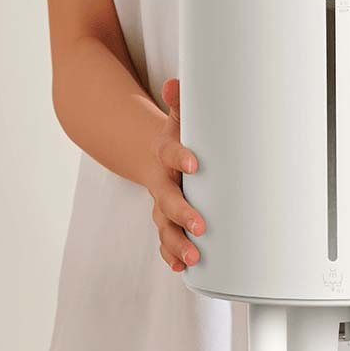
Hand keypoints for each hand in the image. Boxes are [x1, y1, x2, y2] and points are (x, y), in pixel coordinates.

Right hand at [147, 79, 205, 271]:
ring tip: (193, 257)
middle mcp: (162, 182)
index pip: (171, 153)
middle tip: (200, 226)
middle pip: (168, 200)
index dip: (181, 157)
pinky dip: (171, 254)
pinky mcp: (166, 220)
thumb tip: (175, 83)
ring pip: (165, 226)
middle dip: (183, 213)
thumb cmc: (177, 138)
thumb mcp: (178, 119)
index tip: (194, 162)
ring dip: (177, 243)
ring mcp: (162, 204)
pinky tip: (181, 267)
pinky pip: (165, 240)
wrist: (149, 155)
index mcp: (166, 154)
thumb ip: (180, 104)